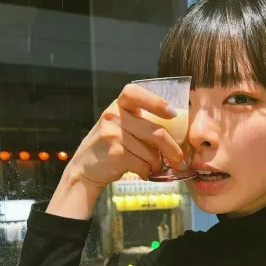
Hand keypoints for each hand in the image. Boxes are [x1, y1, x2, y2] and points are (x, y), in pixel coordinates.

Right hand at [65, 83, 183, 188]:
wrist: (85, 167)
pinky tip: (144, 172)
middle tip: (180, 160)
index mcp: (118, 105)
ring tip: (154, 167)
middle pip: (155, 132)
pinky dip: (148, 172)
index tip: (172, 114)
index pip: (135, 93)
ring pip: (151, 153)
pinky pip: (143, 165)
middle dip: (173, 150)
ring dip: (157, 164)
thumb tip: (177, 134)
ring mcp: (112, 135)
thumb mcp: (120, 125)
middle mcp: (113, 116)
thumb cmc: (110, 145)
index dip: (156, 102)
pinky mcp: (114, 154)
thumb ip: (141, 122)